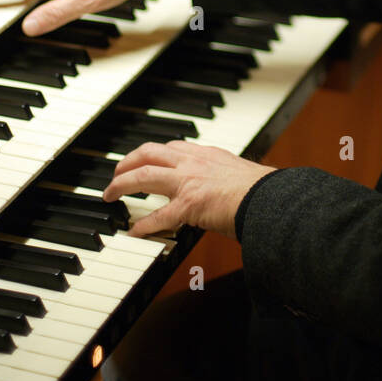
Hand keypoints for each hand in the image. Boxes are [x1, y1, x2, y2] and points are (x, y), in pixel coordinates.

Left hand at [104, 140, 275, 238]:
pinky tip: (132, 233)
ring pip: (143, 176)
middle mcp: (194, 162)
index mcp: (208, 155)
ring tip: (110, 194)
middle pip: (149, 153)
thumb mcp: (240, 175)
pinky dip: (142, 225)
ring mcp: (188, 182)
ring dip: (121, 184)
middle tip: (117, 172)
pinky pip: (157, 216)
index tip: (145, 159)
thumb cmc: (264, 191)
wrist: (271, 198)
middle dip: (128, 162)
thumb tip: (229, 191)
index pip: (173, 148)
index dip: (154, 154)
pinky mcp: (188, 205)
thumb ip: (227, 179)